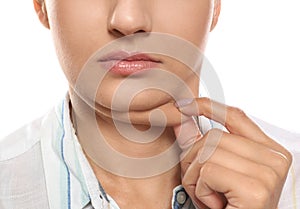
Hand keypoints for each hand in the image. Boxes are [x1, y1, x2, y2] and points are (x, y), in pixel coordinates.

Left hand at [173, 98, 291, 208]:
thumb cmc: (230, 207)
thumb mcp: (214, 172)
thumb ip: (199, 144)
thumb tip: (182, 118)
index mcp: (269, 152)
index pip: (235, 116)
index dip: (208, 107)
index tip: (186, 104)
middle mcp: (274, 159)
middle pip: (213, 136)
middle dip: (194, 161)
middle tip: (203, 185)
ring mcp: (268, 172)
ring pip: (207, 152)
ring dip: (195, 178)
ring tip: (210, 196)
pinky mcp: (255, 187)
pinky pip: (208, 171)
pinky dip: (201, 190)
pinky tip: (215, 204)